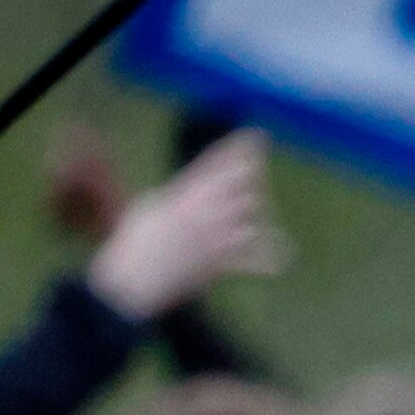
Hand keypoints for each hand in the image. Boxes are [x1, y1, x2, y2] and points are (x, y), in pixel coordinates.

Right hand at [83, 128, 284, 322]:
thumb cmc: (134, 240)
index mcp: (186, 195)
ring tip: (254, 201)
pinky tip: (281, 254)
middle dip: (252, 172)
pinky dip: (267, 257)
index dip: (239, 149)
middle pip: (241, 185)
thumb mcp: (151, 205)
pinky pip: (253, 260)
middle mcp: (207, 213)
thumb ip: (177, 196)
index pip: (218, 165)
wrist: (135, 278)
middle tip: (255, 167)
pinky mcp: (221, 264)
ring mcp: (217, 239)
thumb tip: (192, 193)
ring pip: (251, 216)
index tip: (256, 136)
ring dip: (255, 209)